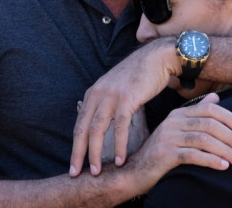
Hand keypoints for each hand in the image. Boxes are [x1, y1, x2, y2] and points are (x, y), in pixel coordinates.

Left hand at [70, 38, 178, 176]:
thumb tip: (100, 121)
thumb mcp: (116, 88)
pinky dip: (120, 145)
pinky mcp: (127, 98)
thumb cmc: (140, 75)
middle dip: (78, 154)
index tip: (74, 164)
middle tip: (75, 173)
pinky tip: (120, 159)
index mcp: (93, 93)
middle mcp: (98, 94)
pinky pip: (120, 126)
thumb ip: (106, 103)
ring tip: (96, 171)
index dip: (76, 146)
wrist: (157, 58)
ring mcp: (111, 96)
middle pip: (82, 129)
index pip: (79, 124)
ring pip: (97, 130)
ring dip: (95, 153)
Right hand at [122, 93, 231, 192]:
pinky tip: (223, 166)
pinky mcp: (165, 154)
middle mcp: (173, 122)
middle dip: (231, 137)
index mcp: (178, 114)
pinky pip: (194, 155)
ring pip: (204, 140)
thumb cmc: (161, 152)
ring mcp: (168, 137)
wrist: (134, 171)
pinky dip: (211, 160)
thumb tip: (216, 98)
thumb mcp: (178, 130)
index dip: (229, 117)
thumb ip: (196, 114)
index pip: (210, 109)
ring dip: (225, 151)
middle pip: (209, 124)